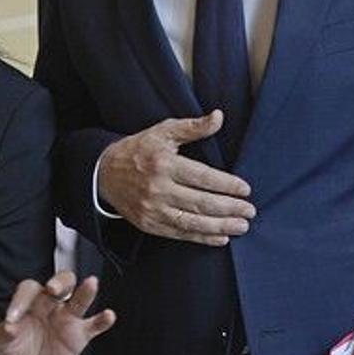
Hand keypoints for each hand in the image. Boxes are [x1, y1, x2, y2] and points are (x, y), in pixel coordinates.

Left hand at [0, 271, 115, 354]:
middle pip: (60, 283)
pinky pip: (94, 325)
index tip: (12, 320)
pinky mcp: (80, 334)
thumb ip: (2, 333)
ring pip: (79, 300)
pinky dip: (102, 320)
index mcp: (30, 301)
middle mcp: (51, 305)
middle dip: (58, 283)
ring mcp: (67, 318)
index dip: (20, 302)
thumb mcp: (1, 341)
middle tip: (53, 288)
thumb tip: (9, 327)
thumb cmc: (15, 349)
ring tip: (91, 283)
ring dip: (85, 292)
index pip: (28, 290)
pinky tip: (108, 315)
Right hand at [98, 110, 254, 244]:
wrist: (104, 173)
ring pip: (192, 222)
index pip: (201, 177)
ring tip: (242, 226)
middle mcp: (157, 188)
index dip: (226, 185)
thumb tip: (218, 117)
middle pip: (200, 203)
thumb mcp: (162, 132)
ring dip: (220, 226)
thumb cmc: (139, 149)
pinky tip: (221, 237)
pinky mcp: (149, 224)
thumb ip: (192, 127)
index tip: (245, 189)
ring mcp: (152, 209)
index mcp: (163, 163)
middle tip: (250, 210)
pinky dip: (202, 237)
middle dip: (229, 208)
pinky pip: (180, 234)